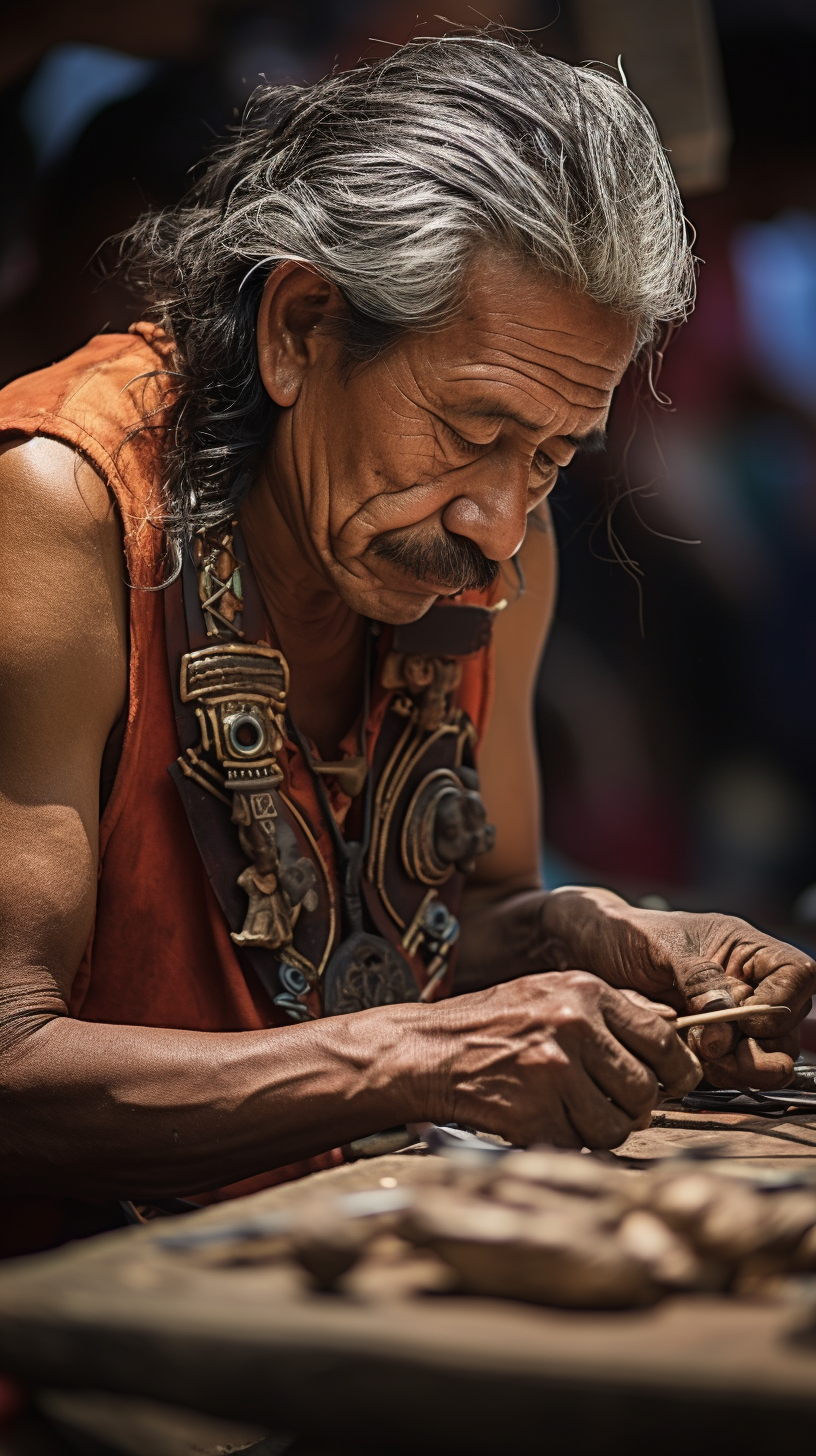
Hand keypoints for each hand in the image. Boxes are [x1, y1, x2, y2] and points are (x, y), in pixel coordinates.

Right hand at [429, 971, 700, 1148]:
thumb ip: (613, 1008)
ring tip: (574, 1110)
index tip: (674, 1084)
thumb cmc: (495, 1023)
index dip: (678, 1071)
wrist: (431, 1050)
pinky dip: (568, 1141)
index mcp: (586, 992)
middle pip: (643, 1090)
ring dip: (602, 1129)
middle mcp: (574, 1027)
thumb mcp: (554, 992)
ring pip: (616, 1126)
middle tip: (614, 1103)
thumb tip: (671, 1025)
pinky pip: (579, 1145)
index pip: (663, 1039)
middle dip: (634, 1106)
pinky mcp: (533, 1113)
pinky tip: (545, 1118)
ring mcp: (553, 1072)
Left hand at [540, 889, 815, 1089]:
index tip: (744, 1017)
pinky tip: (683, 1064)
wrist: (572, 950)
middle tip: (714, 1049)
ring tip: (697, 1056)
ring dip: (736, 1066)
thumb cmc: (615, 932)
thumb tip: (725, 1014)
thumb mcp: (656, 945)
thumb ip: (696, 977)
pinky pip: (727, 1071)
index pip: (797, 977)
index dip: (779, 1003)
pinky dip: (712, 1075)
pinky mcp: (702, 1047)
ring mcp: (724, 1019)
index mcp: (742, 950)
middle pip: (785, 1029)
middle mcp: (743, 985)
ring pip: (763, 1057)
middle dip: (758, 1047)